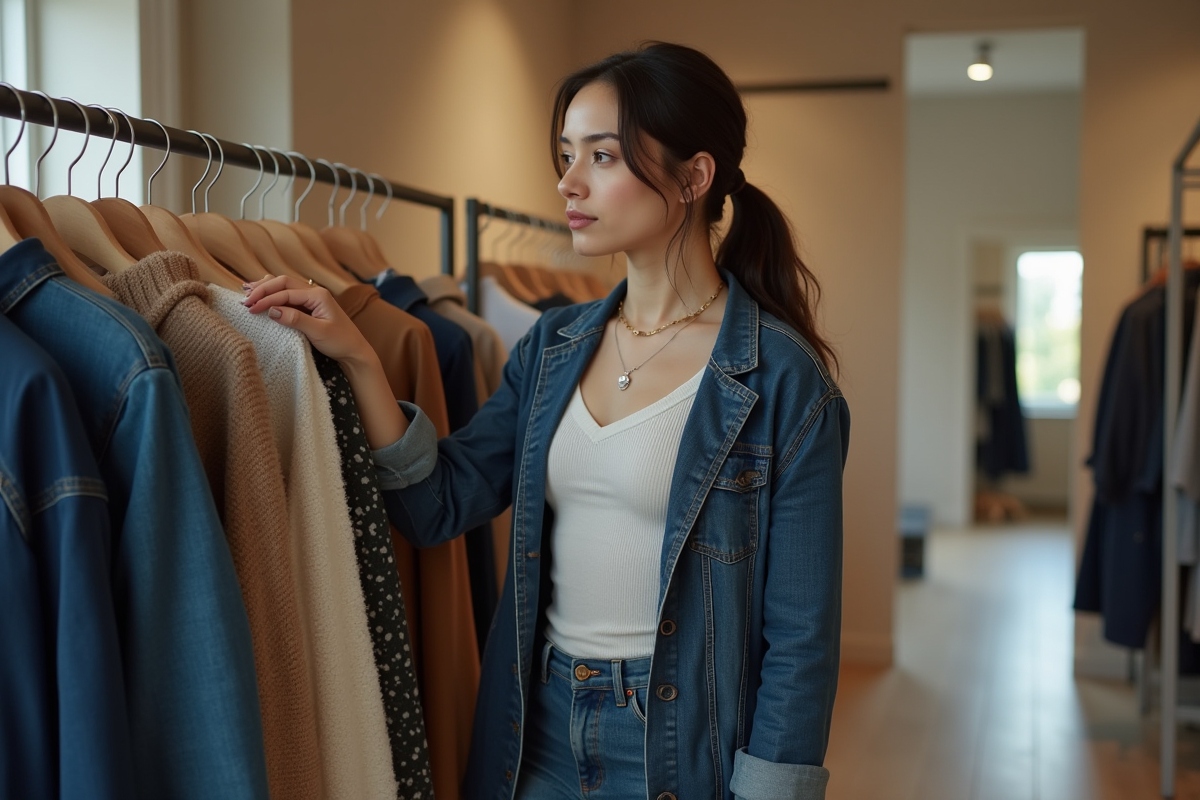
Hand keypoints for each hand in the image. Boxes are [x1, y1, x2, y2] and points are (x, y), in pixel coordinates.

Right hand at [242, 274, 408, 447]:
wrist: (355, 351)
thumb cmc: (340, 342)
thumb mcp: (318, 332)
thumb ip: (296, 319)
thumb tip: (272, 310)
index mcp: (318, 295)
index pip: (285, 292)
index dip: (266, 299)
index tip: (250, 308)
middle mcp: (315, 292)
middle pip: (283, 282)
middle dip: (262, 289)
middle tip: (244, 299)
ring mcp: (312, 298)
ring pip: (284, 286)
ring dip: (266, 288)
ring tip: (247, 290)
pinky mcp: (309, 306)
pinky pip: (288, 294)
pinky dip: (274, 293)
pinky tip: (262, 293)